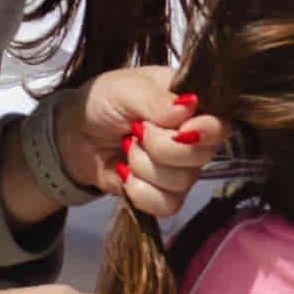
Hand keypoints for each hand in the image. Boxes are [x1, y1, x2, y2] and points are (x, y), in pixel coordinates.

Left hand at [48, 62, 209, 219]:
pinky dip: (140, 191)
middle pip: (201, 156)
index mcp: (191, 103)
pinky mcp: (164, 193)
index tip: (182, 131)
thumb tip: (188, 107)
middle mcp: (192, 137)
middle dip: (160, 147)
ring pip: (182, 182)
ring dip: (143, 166)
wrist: (74, 135)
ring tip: (127, 147)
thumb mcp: (124, 89)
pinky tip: (126, 173)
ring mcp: (180, 167)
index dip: (205, 132)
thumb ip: (156, 99)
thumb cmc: (102, 102)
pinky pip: (167, 204)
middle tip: (136, 131)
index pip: (219, 123)